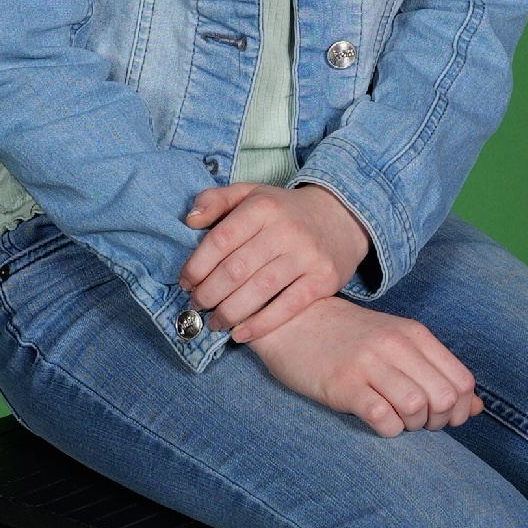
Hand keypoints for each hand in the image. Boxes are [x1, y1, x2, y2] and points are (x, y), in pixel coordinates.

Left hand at [180, 180, 370, 345]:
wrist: (342, 217)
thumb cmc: (285, 211)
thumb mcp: (251, 193)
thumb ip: (216, 200)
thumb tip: (190, 219)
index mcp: (263, 207)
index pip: (219, 241)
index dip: (196, 266)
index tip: (185, 282)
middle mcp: (286, 230)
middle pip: (235, 270)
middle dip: (208, 293)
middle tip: (197, 304)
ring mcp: (307, 256)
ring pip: (259, 291)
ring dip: (229, 312)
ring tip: (214, 321)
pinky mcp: (324, 280)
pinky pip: (288, 307)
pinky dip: (261, 325)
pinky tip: (240, 334)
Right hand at [243, 297, 482, 436]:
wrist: (293, 321)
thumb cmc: (349, 338)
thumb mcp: (398, 344)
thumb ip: (437, 372)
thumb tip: (477, 409)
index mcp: (415, 335)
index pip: (462, 381)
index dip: (460, 409)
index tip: (440, 416)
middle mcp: (396, 345)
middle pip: (444, 398)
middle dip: (438, 421)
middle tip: (418, 421)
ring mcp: (368, 364)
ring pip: (417, 408)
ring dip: (412, 426)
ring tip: (396, 419)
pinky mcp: (343, 385)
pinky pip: (382, 418)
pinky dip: (388, 429)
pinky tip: (377, 421)